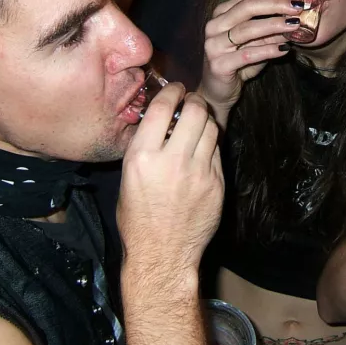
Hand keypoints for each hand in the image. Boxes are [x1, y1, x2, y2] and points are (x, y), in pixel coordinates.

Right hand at [117, 83, 222, 270]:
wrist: (162, 256)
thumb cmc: (138, 220)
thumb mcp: (128, 178)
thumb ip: (145, 147)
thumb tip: (160, 120)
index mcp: (143, 157)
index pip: (162, 108)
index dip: (172, 92)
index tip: (176, 88)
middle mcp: (172, 161)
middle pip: (195, 112)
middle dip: (195, 101)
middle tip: (192, 102)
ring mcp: (199, 173)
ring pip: (212, 129)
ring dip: (206, 121)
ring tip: (199, 124)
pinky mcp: (216, 184)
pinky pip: (217, 152)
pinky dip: (211, 145)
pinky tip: (203, 151)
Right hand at [198, 0, 303, 122]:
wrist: (218, 91)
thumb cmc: (239, 62)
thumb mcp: (257, 42)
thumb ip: (272, 28)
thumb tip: (298, 15)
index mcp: (222, 13)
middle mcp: (214, 26)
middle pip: (247, 7)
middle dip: (275, 4)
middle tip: (298, 6)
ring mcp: (213, 45)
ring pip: (247, 29)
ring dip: (274, 25)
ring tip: (295, 25)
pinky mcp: (218, 65)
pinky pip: (247, 55)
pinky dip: (268, 50)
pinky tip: (285, 48)